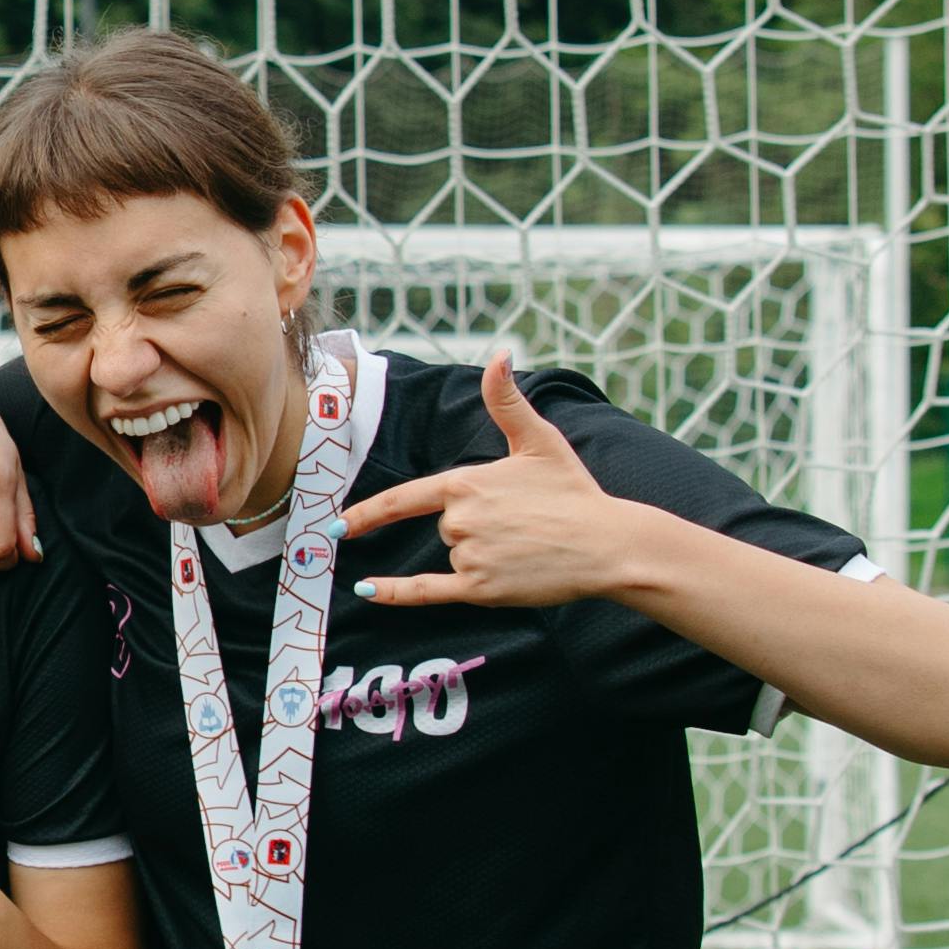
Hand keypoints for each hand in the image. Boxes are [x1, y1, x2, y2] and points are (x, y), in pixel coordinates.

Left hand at [344, 348, 646, 613]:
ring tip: (528, 548)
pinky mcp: (482, 588)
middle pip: (444, 527)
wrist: (608, 544)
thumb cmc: (574, 491)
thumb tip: (499, 354)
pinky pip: (427, 592)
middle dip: (475, 528)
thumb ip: (507, 401)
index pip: (404, 499)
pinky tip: (367, 591)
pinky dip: (394, 594)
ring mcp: (470, 554)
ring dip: (482, 555)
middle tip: (524, 525)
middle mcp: (461, 518)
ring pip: (455, 557)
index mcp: (468, 482)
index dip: (369, 513)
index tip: (340, 524)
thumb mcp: (539, 440)